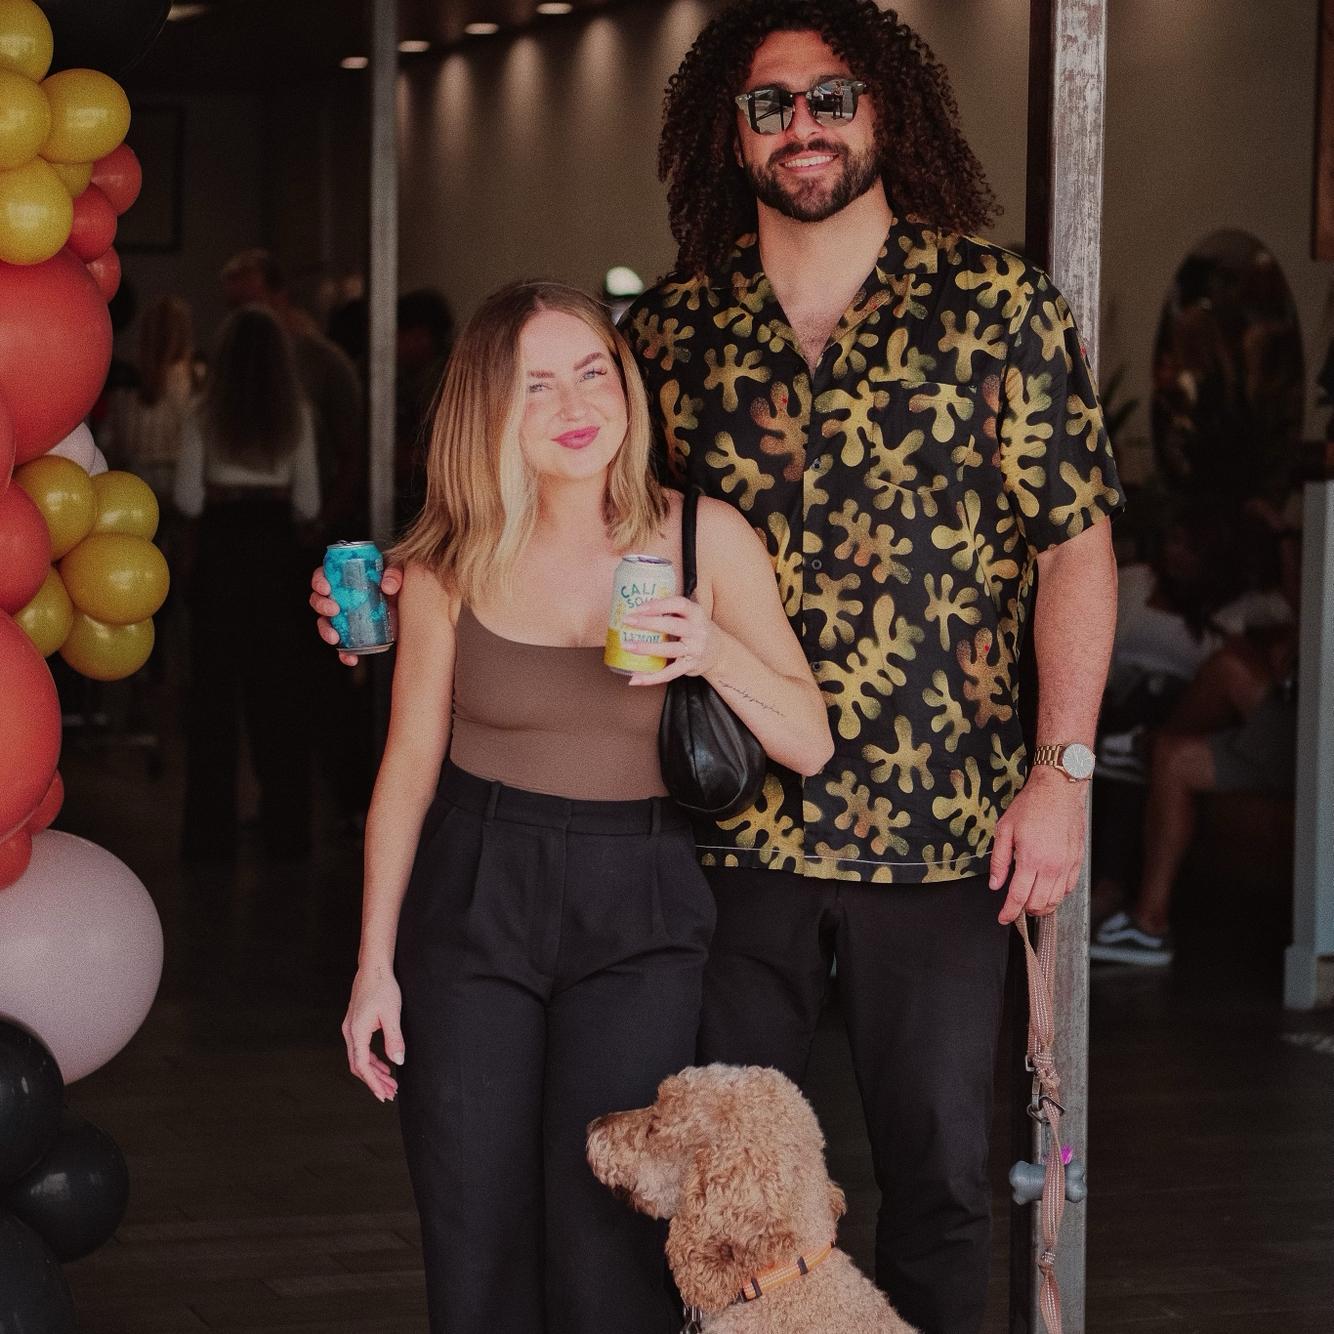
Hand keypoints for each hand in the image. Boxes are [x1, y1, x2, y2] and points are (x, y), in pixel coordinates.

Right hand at [311, 563, 402, 666]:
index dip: (319, 582)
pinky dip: (344, 653)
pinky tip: (350, 658)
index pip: (323, 576)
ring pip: (325, 623)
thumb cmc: (396, 583)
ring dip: (326, 631)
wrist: (408, 605)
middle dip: (321, 606)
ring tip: (335, 637)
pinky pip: (342, 645)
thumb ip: (394, 574)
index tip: (326, 588)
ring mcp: (344, 616)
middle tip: (334, 610)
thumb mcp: (397, 572)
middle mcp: (339, 597)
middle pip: (319, 600)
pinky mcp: (353, 632)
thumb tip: (387, 586)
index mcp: (343, 578)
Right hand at [341, 964, 404, 1102]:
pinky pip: (361, 1049)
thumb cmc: (382, 987)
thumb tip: (398, 1062)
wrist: (373, 968)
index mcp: (357, 1032)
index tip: (383, 1094)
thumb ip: (394, 1039)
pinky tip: (384, 1064)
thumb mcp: (392, 1014)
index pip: (362, 1065)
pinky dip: (372, 1060)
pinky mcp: (355, 1024)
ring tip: (390, 1082)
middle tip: (390, 1093)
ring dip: (374, 1071)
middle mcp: (350, 1032)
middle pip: (359, 1065)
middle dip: (375, 1081)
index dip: (373, 1083)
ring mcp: (351, 1028)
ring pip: (359, 1058)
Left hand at [620, 596, 722, 685]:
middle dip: (648, 623)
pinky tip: (635, 678)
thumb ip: (671, 611)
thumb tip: (637, 607)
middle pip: (672, 625)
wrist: (719, 652)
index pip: (679, 604)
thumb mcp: (691, 615)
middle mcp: (697, 631)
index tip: (639, 607)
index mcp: (696, 613)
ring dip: (646, 648)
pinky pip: (669, 673)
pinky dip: (651, 677)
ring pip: (669, 649)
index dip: (659, 605)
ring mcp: (695, 650)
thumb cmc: (696, 630)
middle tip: (627, 621)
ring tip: (627, 646)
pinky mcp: (690, 666)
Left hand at [988, 767, 1086, 924]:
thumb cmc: (1031, 805)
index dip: (1009, 912)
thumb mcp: (1004, 829)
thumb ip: (999, 860)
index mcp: (1031, 858)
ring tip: (1030, 903)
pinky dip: (1057, 896)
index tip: (1003, 918)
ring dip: (1042, 907)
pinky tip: (1048, 891)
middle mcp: (1052, 866)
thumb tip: (995, 884)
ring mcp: (1067, 864)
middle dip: (1024, 911)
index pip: (1018, 896)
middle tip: (1015, 908)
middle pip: (1039, 903)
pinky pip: (1069, 889)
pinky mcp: (1077, 861)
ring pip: (1056, 900)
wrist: (1059, 789)